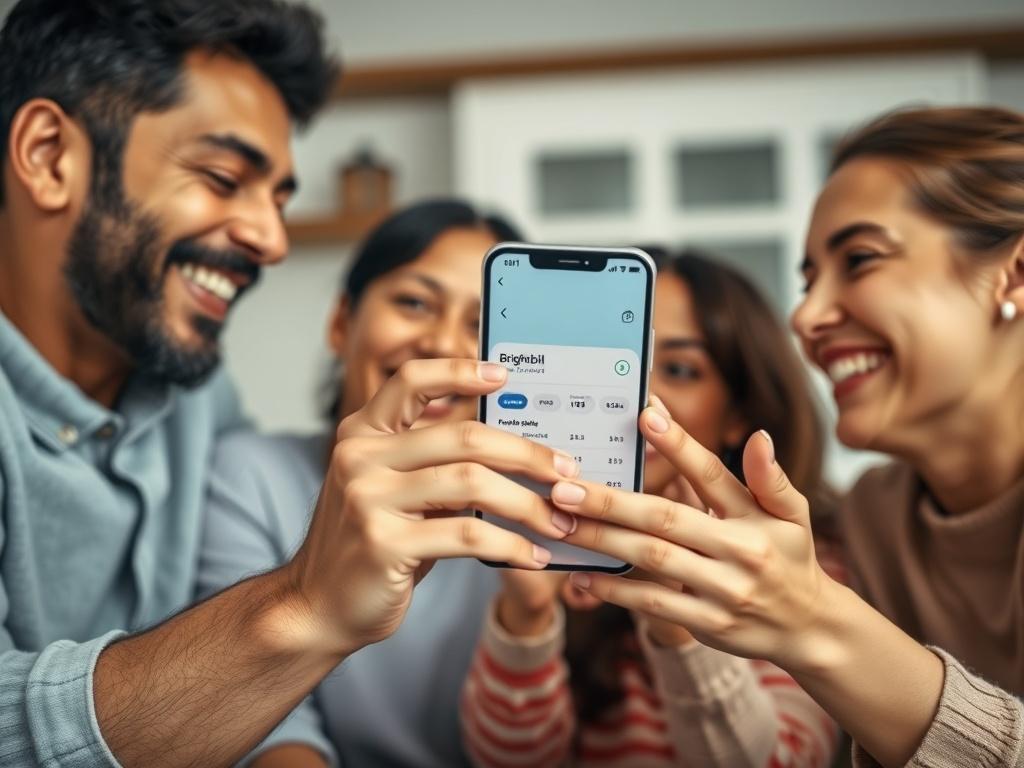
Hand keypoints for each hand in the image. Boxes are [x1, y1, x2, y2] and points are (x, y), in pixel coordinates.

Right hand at [282, 358, 579, 658]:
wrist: (318, 607)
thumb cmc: (372, 545)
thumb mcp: (395, 490)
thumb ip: (432, 462)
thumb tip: (512, 444)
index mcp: (363, 433)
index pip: (412, 381)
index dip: (459, 371)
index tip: (504, 375)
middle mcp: (360, 457)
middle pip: (463, 436)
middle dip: (526, 454)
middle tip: (566, 471)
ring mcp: (368, 498)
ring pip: (472, 484)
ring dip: (528, 505)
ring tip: (561, 522)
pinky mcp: (384, 543)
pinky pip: (467, 536)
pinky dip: (511, 545)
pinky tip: (534, 556)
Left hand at [551, 405, 837, 670]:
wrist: (810, 628)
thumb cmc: (790, 557)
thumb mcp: (792, 515)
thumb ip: (769, 478)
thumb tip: (758, 437)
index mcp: (754, 517)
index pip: (711, 474)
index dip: (678, 444)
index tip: (645, 414)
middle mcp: (738, 552)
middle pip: (664, 520)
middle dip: (611, 502)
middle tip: (564, 488)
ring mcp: (721, 590)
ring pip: (652, 560)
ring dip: (602, 541)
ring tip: (561, 524)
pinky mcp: (707, 624)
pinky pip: (654, 605)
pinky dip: (616, 590)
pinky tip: (582, 576)